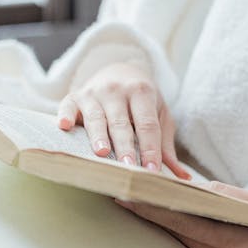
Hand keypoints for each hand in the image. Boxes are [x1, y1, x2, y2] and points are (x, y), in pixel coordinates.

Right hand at [56, 62, 190, 179]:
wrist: (118, 69)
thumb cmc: (141, 100)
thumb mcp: (158, 114)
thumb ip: (166, 144)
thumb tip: (182, 177)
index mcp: (142, 92)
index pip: (147, 124)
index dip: (150, 148)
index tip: (152, 171)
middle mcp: (117, 90)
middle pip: (122, 123)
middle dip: (125, 146)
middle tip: (129, 168)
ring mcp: (94, 92)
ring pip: (96, 117)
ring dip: (98, 135)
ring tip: (101, 153)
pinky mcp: (74, 96)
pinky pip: (67, 106)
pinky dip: (65, 115)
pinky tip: (65, 127)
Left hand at [115, 183, 247, 247]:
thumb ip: (235, 197)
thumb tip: (202, 188)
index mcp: (234, 242)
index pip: (184, 222)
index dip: (153, 208)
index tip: (127, 195)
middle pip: (175, 232)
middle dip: (147, 213)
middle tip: (117, 193)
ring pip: (182, 240)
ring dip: (159, 222)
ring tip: (132, 201)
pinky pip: (194, 247)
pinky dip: (178, 230)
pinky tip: (163, 217)